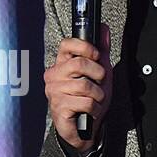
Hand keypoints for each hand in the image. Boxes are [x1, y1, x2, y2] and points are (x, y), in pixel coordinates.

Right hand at [45, 24, 112, 154]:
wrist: (85, 129)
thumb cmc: (89, 99)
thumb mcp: (99, 73)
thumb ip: (101, 51)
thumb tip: (103, 27)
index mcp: (61, 64)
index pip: (67, 44)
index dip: (85, 47)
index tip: (96, 56)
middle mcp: (53, 76)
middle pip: (79, 63)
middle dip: (98, 74)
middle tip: (100, 83)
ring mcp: (54, 92)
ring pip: (84, 85)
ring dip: (98, 95)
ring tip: (95, 100)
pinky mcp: (59, 108)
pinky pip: (85, 102)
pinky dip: (94, 108)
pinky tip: (90, 111)